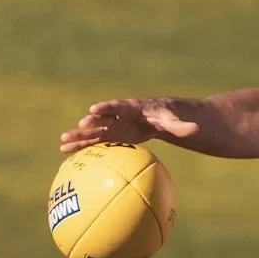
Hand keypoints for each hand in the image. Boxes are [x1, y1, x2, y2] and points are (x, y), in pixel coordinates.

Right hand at [59, 98, 196, 152]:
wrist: (159, 118)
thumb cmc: (167, 117)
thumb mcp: (174, 120)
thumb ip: (182, 126)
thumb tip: (195, 130)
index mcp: (133, 108)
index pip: (119, 106)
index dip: (107, 107)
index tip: (95, 108)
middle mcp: (118, 115)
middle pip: (103, 118)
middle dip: (92, 121)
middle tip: (80, 125)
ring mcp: (112, 125)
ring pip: (94, 131)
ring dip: (79, 136)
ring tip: (63, 142)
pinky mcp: (110, 135)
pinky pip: (94, 141)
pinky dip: (81, 145)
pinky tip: (65, 151)